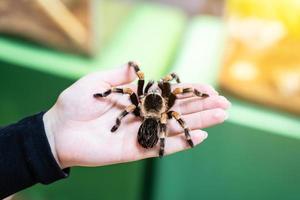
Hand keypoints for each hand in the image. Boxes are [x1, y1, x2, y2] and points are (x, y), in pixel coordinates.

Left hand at [43, 64, 230, 168]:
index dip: (188, 92)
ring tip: (221, 116)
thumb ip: (119, 75)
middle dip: (201, 107)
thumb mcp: (96, 83)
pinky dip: (181, 143)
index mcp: (137, 99)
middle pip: (178, 111)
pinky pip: (163, 146)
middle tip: (224, 105)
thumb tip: (139, 65)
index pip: (168, 94)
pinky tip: (201, 137)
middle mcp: (143, 115)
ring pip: (175, 127)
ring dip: (199, 122)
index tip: (208, 88)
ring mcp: (142, 132)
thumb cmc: (75, 105)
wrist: (59, 131)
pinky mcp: (137, 149)